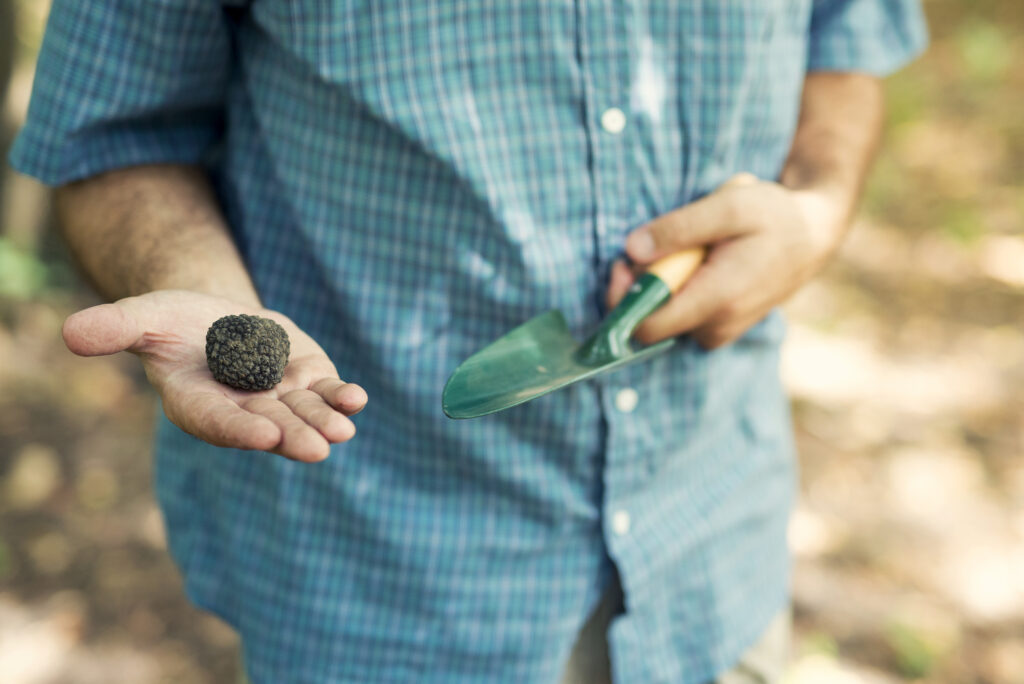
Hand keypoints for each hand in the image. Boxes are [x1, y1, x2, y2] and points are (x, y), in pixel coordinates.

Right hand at [62, 290, 366, 461]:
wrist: (215, 319)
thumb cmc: (173, 322)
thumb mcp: (144, 318)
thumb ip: (116, 329)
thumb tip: (71, 332)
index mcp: (199, 405)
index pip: (218, 422)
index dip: (240, 428)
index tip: (264, 433)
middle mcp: (242, 410)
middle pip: (270, 426)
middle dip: (293, 436)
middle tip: (316, 450)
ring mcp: (279, 398)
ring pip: (304, 414)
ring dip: (324, 422)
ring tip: (343, 431)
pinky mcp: (307, 381)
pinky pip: (327, 393)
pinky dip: (343, 397)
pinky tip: (357, 399)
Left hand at [607, 173, 847, 348]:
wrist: (812, 236)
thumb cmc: (773, 215)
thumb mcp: (729, 204)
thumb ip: (678, 228)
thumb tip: (632, 250)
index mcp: (718, 301)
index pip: (645, 327)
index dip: (622, 297)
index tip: (623, 262)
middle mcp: (717, 327)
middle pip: (648, 322)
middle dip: (641, 284)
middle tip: (658, 244)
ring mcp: (719, 332)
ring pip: (663, 318)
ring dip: (661, 284)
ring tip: (691, 250)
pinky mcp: (718, 329)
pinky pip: (680, 315)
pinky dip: (677, 289)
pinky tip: (698, 263)